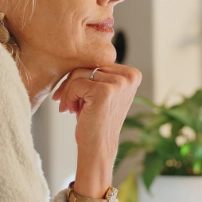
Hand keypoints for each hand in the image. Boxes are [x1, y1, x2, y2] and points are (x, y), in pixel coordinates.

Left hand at [52, 64, 141, 201]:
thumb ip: (98, 73)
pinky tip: (74, 111)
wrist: (97, 148)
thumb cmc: (96, 120)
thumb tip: (75, 52)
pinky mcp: (104, 91)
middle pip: (88, 65)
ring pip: (79, 73)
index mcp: (132, 74)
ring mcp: (119, 83)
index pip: (97, 62)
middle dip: (72, 84)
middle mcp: (129, 76)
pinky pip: (75, 83)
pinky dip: (69, 97)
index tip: (75, 95)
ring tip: (73, 108)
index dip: (82, 77)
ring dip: (69, 91)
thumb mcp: (102, 91)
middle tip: (68, 103)